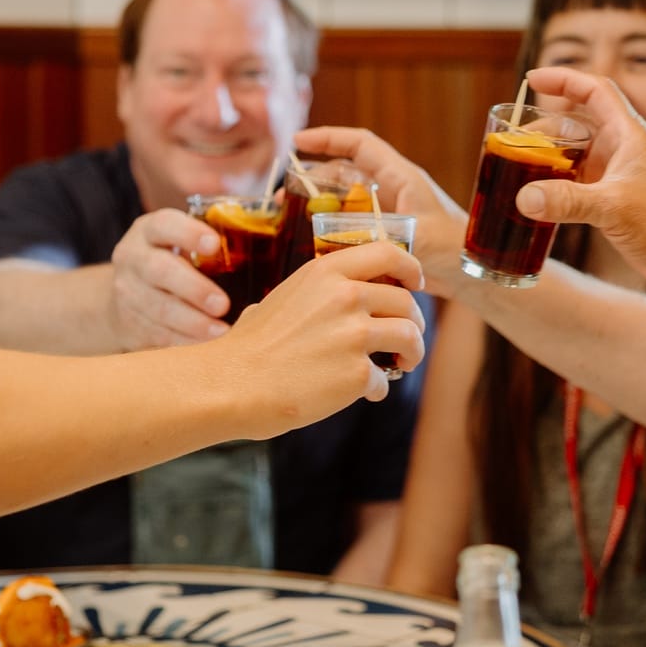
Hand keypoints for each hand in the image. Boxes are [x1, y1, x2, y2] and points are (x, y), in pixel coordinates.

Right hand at [106, 208, 232, 348]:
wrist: (128, 294)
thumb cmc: (172, 262)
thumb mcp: (181, 242)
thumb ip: (214, 242)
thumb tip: (272, 237)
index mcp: (150, 230)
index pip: (165, 224)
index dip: (189, 233)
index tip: (215, 245)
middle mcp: (133, 258)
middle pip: (159, 270)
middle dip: (194, 289)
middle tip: (222, 304)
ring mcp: (126, 292)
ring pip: (158, 308)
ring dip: (193, 323)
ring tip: (222, 333)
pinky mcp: (128, 324)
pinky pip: (156, 334)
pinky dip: (183, 343)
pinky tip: (206, 348)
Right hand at [222, 239, 426, 425]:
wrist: (231, 383)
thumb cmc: (250, 346)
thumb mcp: (283, 298)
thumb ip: (317, 293)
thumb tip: (336, 299)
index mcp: (326, 272)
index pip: (388, 252)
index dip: (410, 267)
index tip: (414, 283)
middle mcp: (346, 296)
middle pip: (406, 302)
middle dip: (414, 322)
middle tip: (406, 340)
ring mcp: (354, 334)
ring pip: (410, 337)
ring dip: (411, 354)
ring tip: (400, 365)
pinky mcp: (357, 373)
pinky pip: (385, 379)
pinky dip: (377, 389)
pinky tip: (362, 394)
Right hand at [294, 125, 468, 297]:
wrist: (474, 274)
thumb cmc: (453, 250)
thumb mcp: (411, 234)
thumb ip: (374, 229)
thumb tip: (333, 229)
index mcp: (401, 177)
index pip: (360, 144)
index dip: (328, 138)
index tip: (298, 143)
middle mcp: (393, 189)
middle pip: (345, 173)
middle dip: (313, 177)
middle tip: (283, 193)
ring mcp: (389, 210)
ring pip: (346, 199)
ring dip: (320, 204)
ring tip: (291, 216)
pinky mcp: (388, 233)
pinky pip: (353, 223)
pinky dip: (333, 228)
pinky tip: (315, 242)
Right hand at [511, 67, 645, 289]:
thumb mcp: (614, 207)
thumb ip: (568, 201)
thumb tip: (524, 197)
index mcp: (628, 134)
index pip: (594, 90)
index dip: (564, 79)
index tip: (532, 79)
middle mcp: (621, 149)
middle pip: (575, 123)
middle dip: (543, 128)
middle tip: (514, 141)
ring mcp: (615, 174)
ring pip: (573, 154)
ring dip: (547, 158)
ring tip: (518, 169)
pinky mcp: (611, 198)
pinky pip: (575, 181)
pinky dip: (554, 184)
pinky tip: (536, 198)